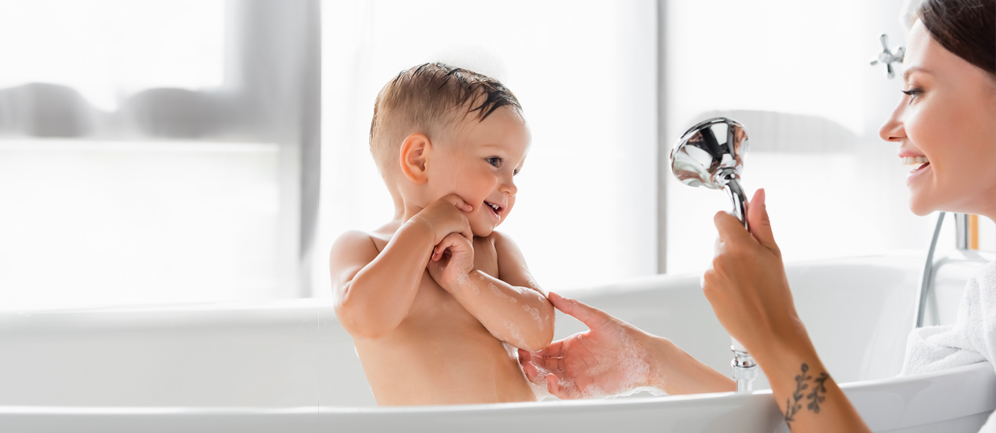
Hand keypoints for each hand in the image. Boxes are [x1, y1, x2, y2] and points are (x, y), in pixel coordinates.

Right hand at [411, 194, 473, 244]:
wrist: (421, 231)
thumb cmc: (419, 229)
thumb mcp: (425, 221)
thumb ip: (433, 220)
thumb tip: (432, 225)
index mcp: (440, 202)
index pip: (454, 198)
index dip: (462, 203)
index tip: (469, 208)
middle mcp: (449, 205)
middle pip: (461, 214)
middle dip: (463, 224)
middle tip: (464, 233)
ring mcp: (455, 213)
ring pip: (465, 223)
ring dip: (465, 232)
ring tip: (465, 240)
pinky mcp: (460, 222)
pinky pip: (467, 230)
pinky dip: (467, 237)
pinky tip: (466, 243)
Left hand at [426, 232, 474, 292]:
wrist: (455, 284)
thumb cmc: (444, 274)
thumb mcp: (432, 258)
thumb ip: (429, 248)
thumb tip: (416, 239)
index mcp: (452, 243)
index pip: (441, 232)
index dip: (431, 237)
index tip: (424, 248)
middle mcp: (459, 241)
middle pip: (444, 230)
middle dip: (434, 238)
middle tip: (427, 248)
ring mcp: (463, 242)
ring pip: (448, 231)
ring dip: (438, 242)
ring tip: (435, 254)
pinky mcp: (465, 245)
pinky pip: (453, 237)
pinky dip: (443, 244)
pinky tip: (438, 252)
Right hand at [518, 292, 656, 398]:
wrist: (646, 356)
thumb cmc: (624, 335)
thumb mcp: (596, 318)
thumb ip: (573, 307)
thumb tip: (551, 294)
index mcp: (572, 346)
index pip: (545, 349)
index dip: (532, 348)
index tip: (521, 344)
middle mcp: (572, 363)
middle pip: (543, 365)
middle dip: (530, 363)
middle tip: (521, 357)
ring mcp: (578, 377)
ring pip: (550, 379)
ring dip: (538, 375)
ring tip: (530, 368)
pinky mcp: (586, 391)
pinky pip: (565, 392)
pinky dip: (554, 388)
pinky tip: (550, 379)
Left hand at [703, 188, 804, 357]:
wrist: (770, 332)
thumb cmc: (776, 296)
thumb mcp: (774, 254)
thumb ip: (761, 222)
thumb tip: (758, 195)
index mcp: (739, 247)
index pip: (721, 217)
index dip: (733, 222)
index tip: (743, 230)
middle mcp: (720, 259)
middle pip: (721, 238)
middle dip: (735, 245)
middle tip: (754, 263)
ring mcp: (710, 275)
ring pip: (717, 257)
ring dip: (729, 263)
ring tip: (749, 282)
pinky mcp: (705, 288)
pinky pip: (712, 274)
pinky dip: (723, 279)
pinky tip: (739, 292)